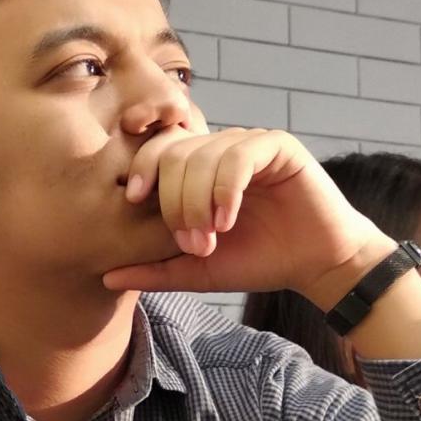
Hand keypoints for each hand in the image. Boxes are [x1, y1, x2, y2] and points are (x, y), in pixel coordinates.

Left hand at [102, 127, 389, 303]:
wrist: (314, 266)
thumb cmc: (257, 262)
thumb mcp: (197, 271)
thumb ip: (155, 271)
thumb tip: (106, 276)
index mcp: (196, 170)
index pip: (156, 152)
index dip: (140, 168)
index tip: (132, 199)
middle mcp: (219, 149)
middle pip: (174, 154)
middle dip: (174, 201)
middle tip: (190, 243)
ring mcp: (248, 144)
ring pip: (204, 154)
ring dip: (199, 200)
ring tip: (212, 236)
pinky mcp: (277, 146)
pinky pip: (239, 155)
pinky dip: (226, 189)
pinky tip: (228, 219)